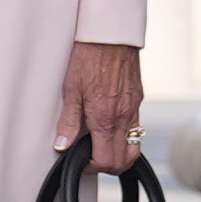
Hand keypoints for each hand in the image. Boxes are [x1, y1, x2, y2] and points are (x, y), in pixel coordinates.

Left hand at [61, 37, 144, 171]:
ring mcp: (135, 109)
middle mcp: (124, 117)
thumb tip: (62, 146)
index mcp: (105, 118)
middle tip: (91, 157)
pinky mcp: (139, 99)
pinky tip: (110, 125)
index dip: (92, 167)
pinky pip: (137, 127)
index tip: (82, 162)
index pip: (106, 160)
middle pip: (124, 160)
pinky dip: (126, 135)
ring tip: (102, 145)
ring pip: (134, 146)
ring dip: (120, 153)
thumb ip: (68, 121)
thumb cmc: (88, 56)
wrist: (111, 34)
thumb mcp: (71, 89)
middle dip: (108, 166)